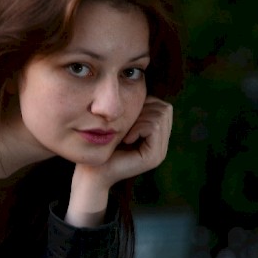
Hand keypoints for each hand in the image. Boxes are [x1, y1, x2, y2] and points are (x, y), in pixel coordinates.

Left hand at [64, 97, 172, 226]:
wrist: (93, 172)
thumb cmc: (101, 145)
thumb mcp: (121, 122)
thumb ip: (135, 109)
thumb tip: (141, 85)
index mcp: (156, 137)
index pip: (163, 107)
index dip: (145, 103)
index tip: (127, 116)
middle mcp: (162, 145)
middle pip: (165, 108)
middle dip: (144, 110)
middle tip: (127, 125)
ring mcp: (160, 152)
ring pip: (160, 115)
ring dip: (139, 119)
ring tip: (126, 133)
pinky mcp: (154, 157)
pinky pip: (153, 127)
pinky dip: (138, 127)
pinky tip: (126, 139)